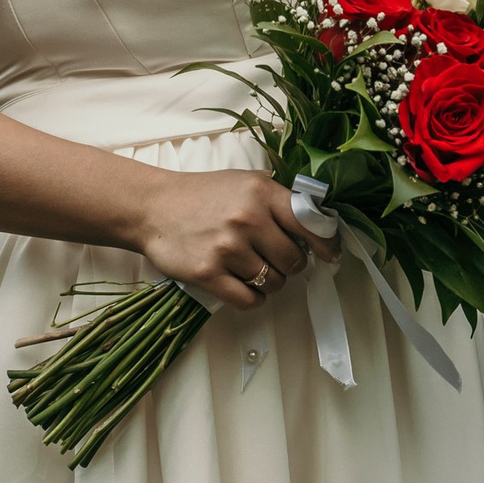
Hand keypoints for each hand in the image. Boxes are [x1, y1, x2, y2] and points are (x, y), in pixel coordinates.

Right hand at [131, 168, 337, 311]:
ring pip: (273, 283)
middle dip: (291, 265)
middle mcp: (247, 218)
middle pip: (293, 260)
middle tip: (278, 260)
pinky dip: (253, 298)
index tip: (330, 255)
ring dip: (271, 283)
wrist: (153, 207)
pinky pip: (248, 300)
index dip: (325, 243)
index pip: (309, 222)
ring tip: (256, 270)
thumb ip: (278, 198)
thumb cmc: (204, 195)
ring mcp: (227, 247)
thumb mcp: (245, 182)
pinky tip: (246, 287)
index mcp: (262, 192)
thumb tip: (317, 220)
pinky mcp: (207, 273)